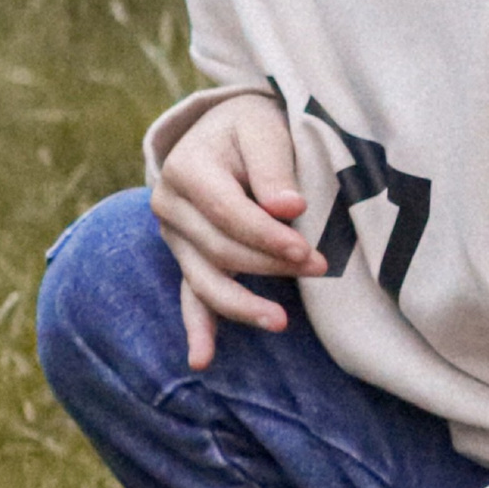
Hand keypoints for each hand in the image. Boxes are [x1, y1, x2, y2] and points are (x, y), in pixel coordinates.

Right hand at [152, 92, 325, 368]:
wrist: (224, 130)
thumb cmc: (250, 128)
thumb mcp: (263, 128)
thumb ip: (273, 166)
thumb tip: (288, 208)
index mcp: (184, 169)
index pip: (227, 214)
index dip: (267, 236)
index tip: (307, 250)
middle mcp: (169, 206)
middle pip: (218, 250)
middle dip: (267, 264)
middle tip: (319, 266)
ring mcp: (175, 237)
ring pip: (205, 280)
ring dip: (242, 305)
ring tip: (281, 322)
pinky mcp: (188, 258)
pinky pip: (190, 297)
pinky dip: (197, 329)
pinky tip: (202, 359)